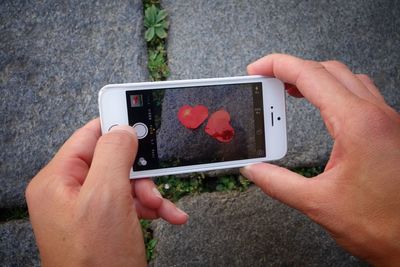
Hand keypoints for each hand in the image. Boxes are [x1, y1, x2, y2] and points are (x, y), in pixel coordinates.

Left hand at [26, 119, 187, 266]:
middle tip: (155, 182)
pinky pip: (130, 203)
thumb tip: (124, 129)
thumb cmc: (95, 260)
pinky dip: (152, 207)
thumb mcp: (107, 197)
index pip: (89, 136)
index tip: (142, 118)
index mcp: (58, 180)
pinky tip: (169, 215)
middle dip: (140, 173)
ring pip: (126, 182)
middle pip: (113, 161)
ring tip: (163, 208)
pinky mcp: (105, 222)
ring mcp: (88, 208)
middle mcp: (70, 192)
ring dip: (150, 193)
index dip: (117, 126)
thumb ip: (113, 154)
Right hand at [241, 54, 399, 265]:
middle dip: (294, 69)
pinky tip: (323, 107)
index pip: (311, 76)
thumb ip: (277, 183)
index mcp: (357, 124)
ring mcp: (387, 120)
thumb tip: (253, 170)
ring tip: (289, 89)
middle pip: (328, 70)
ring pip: (347, 79)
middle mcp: (376, 114)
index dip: (278, 66)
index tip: (257, 69)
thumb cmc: (383, 225)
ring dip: (316, 78)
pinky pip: (360, 95)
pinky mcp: (390, 130)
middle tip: (268, 79)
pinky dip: (334, 91)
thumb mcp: (318, 203)